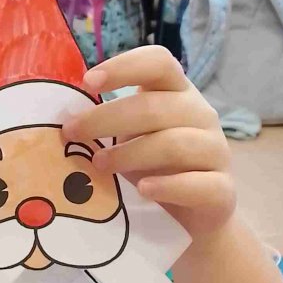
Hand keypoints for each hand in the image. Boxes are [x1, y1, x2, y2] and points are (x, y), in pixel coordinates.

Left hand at [62, 46, 234, 238]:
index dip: (125, 67)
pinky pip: (199, 184)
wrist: (190, 219)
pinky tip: (143, 190)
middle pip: (156, 106)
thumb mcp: (128, 138)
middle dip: (106, 118)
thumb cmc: (151, 168)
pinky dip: (168, 186)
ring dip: (130, 153)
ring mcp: (216, 151)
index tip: (88, 82)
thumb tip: (60, 120)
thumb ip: (105, 125)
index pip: (159, 62)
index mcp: (176, 94)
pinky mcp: (222, 190)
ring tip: (98, 165)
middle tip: (71, 134)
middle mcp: (200, 115)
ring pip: (175, 144)